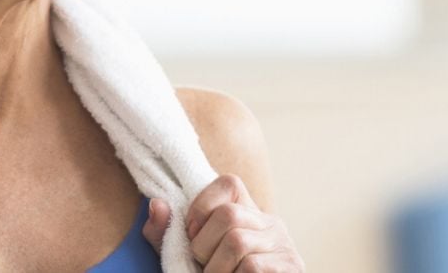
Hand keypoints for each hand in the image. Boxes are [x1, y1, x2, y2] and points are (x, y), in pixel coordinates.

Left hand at [142, 173, 304, 271]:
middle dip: (204, 246)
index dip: (202, 205)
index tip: (191, 235)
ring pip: (238, 242)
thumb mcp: (188, 257)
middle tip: (204, 267)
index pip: (229, 183)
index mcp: (248, 215)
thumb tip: (156, 204)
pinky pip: (252, 267)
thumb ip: (167, 235)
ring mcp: (284, 246)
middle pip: (229, 214)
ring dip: (216, 270)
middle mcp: (270, 224)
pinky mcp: (291, 268)